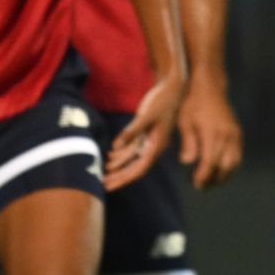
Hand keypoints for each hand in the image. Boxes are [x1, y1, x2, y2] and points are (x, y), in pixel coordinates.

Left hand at [105, 73, 181, 192]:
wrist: (172, 88)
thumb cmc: (162, 101)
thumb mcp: (146, 116)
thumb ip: (131, 132)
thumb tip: (115, 147)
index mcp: (156, 147)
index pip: (139, 169)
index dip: (124, 179)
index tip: (111, 186)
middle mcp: (153, 147)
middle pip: (134, 167)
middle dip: (119, 176)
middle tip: (102, 184)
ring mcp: (149, 140)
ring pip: (132, 158)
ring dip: (118, 165)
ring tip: (102, 173)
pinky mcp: (145, 133)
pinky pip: (132, 147)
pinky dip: (121, 152)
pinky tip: (109, 154)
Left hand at [176, 79, 242, 188]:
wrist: (210, 88)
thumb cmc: (192, 104)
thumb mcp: (184, 121)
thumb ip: (188, 142)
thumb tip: (187, 162)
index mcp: (212, 132)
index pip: (210, 162)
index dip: (204, 176)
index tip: (196, 183)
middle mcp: (227, 135)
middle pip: (224, 166)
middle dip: (214, 179)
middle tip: (202, 186)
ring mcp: (235, 134)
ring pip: (234, 163)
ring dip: (224, 175)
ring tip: (212, 181)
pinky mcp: (238, 133)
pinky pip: (238, 155)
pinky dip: (231, 166)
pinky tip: (221, 170)